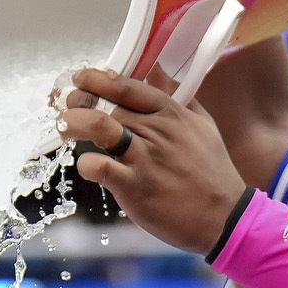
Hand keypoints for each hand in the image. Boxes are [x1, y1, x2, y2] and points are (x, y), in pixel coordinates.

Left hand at [59, 65, 254, 256]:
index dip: (98, 79)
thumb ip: (178, 96)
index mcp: (171, 113)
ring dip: (73, 123)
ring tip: (63, 126)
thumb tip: (157, 70)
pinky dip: (86, 164)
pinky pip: (100, 166)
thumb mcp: (201, 125)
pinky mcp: (135, 187)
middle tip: (65, 109)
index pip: (127, 85)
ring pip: (99, 126)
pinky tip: (87, 167)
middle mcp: (157, 131)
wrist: (225, 217)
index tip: (81, 78)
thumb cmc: (212, 173)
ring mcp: (145, 158)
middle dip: (79, 104)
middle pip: (107, 106)